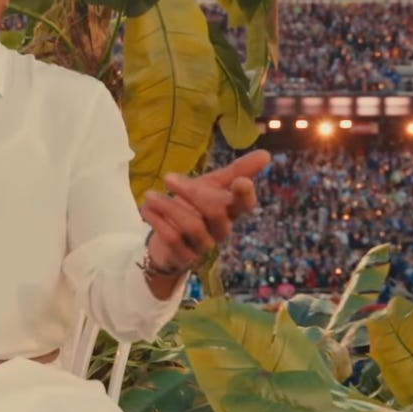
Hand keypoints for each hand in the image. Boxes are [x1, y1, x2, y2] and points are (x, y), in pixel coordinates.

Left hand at [141, 149, 271, 272]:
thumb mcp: (211, 185)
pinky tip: (146, 209)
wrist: (167, 240)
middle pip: (215, 212)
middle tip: (168, 177)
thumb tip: (266, 154)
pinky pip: (174, 238)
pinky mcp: (185, 257)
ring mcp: (204, 245)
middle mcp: (221, 229)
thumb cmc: (193, 207)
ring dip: (169, 207)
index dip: (245, 194)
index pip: (245, 204)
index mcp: (231, 211)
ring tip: (150, 196)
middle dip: (192, 192)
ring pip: (192, 226)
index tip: (241, 181)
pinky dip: (158, 221)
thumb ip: (234, 171)